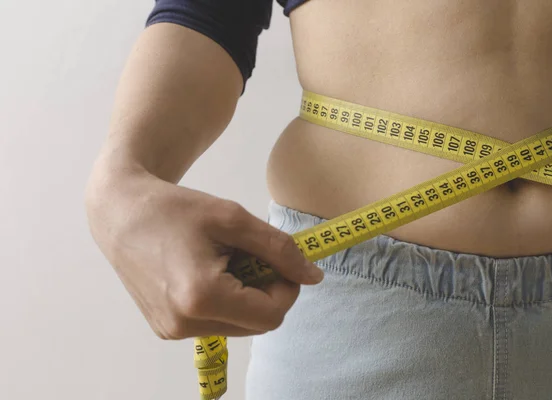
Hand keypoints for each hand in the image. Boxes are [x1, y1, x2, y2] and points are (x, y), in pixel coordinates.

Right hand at [85, 168, 323, 339]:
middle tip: (248, 255)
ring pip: (237, 325)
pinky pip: (214, 322)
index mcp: (202, 297)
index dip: (287, 287)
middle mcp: (184, 324)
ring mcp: (172, 330)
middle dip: (265, 291)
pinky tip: (206, 271)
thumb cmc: (176, 208)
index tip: (279, 259)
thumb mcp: (233, 219)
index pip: (272, 315)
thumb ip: (279, 249)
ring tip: (223, 260)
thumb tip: (313, 277)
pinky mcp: (165, 328)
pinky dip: (224, 301)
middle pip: (257, 324)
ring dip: (245, 296)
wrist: (120, 211)